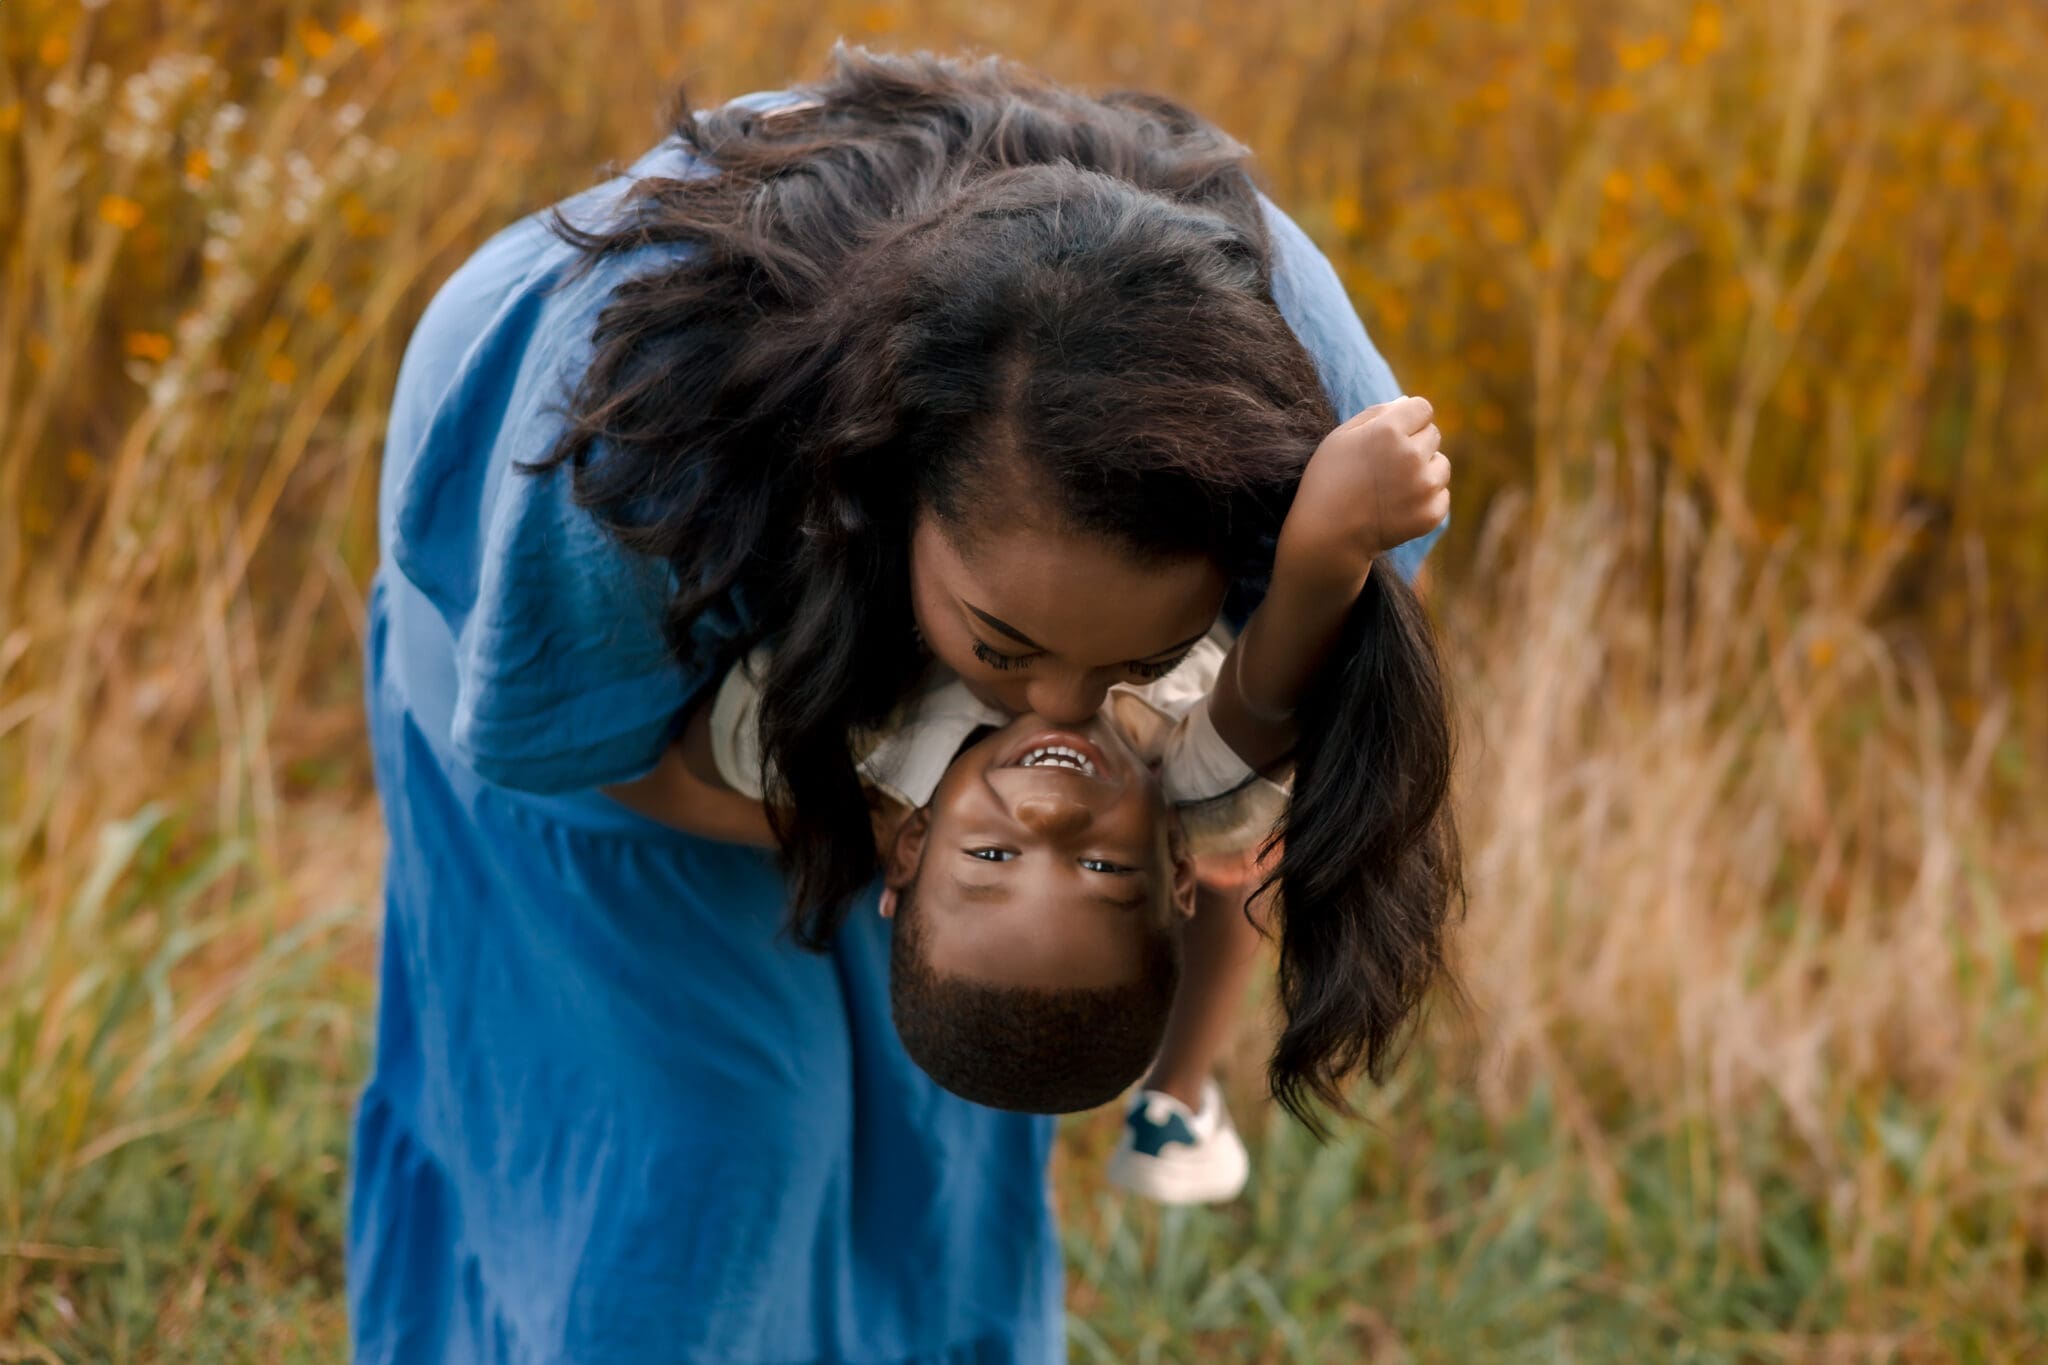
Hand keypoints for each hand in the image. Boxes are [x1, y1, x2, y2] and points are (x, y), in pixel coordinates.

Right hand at [1275, 394, 1449, 586]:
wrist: (1327, 537)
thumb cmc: (1328, 481)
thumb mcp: (1340, 437)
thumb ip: (1376, 413)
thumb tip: (1406, 403)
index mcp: (1388, 430)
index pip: (1423, 408)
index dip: (1408, 419)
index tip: (1393, 435)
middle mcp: (1411, 455)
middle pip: (1433, 434)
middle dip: (1415, 444)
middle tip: (1387, 466)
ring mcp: (1424, 487)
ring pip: (1441, 464)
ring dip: (1424, 471)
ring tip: (1394, 487)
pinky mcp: (1431, 514)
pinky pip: (1442, 494)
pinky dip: (1426, 499)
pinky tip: (1399, 506)